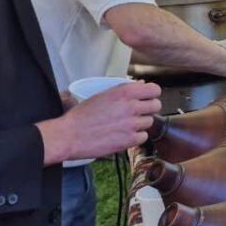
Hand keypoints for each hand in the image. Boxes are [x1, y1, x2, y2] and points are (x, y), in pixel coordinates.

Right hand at [46, 81, 162, 161]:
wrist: (69, 135)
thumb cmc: (81, 115)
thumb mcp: (103, 95)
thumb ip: (124, 89)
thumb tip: (141, 85)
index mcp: (124, 93)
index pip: (154, 89)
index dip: (152, 94)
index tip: (147, 97)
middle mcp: (131, 107)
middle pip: (156, 105)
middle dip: (148, 108)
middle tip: (138, 112)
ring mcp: (131, 124)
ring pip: (150, 121)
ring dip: (141, 123)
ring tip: (126, 124)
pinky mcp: (129, 140)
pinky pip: (143, 137)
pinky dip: (136, 136)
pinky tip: (125, 134)